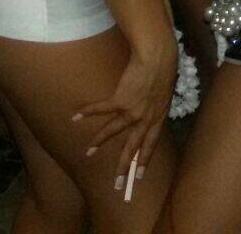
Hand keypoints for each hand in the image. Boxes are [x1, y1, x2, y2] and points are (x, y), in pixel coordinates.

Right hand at [72, 34, 176, 190]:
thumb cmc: (164, 66)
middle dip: (124, 166)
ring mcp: (133, 110)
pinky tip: (76, 116)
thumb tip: (150, 104)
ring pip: (114, 132)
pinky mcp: (121, 99)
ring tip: (88, 152)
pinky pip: (101, 109)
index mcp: (160, 115)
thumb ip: (157, 101)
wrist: (158, 56)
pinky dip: (88, 112)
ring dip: (99, 142)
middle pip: (133, 146)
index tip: (138, 176)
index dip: (144, 160)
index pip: (151, 143)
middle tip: (117, 184)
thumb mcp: (165, 89)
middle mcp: (147, 117)